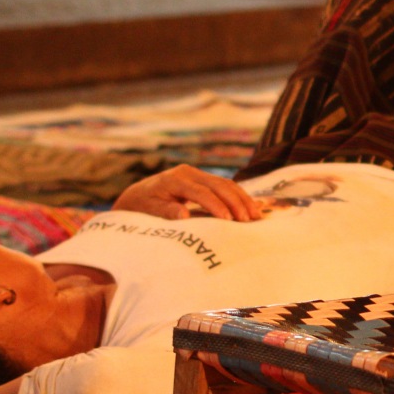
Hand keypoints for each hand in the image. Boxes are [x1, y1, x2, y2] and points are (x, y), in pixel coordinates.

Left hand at [113, 165, 259, 220]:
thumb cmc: (142, 206)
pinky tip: (250, 208)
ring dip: (242, 199)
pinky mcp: (203, 179)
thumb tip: (183, 214)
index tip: (228, 220)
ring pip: (226, 184)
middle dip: (236, 202)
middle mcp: (188, 172)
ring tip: (255, 216)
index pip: (202, 192)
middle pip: (219, 185)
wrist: (137, 195)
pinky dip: (238, 197)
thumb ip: (166, 211)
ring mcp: (197, 174)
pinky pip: (225, 186)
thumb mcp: (150, 210)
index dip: (216, 205)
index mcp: (176, 179)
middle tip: (248, 220)